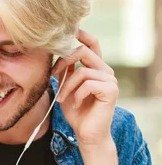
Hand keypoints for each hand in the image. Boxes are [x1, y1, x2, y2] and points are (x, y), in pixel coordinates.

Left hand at [51, 30, 118, 150]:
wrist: (87, 134)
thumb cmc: (76, 112)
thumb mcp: (66, 88)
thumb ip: (65, 72)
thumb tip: (57, 53)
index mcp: (96, 67)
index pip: (92, 43)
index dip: (81, 34)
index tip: (68, 30)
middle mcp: (105, 70)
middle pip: (84, 51)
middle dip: (64, 60)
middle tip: (52, 74)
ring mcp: (110, 80)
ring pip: (82, 71)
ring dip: (67, 86)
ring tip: (62, 99)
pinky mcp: (111, 90)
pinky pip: (88, 84)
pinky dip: (77, 95)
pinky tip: (76, 104)